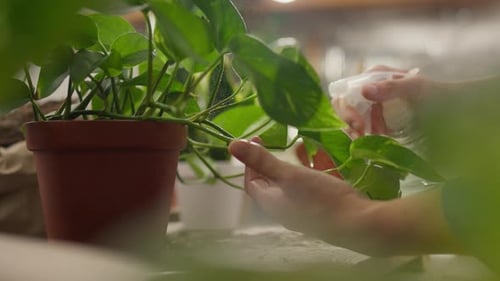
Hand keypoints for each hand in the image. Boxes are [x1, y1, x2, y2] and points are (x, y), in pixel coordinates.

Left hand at [229, 138, 462, 255]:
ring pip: (295, 181)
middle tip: (283, 140)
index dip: (250, 160)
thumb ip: (262, 159)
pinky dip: (315, 169)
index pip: (251, 180)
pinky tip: (324, 154)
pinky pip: (314, 185)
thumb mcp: (288, 174)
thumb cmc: (317, 198)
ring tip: (304, 144)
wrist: (357, 223)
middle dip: (277, 159)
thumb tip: (231, 145)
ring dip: (298, 162)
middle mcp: (284, 208)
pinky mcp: (322, 206)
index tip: (258, 138)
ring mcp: (304, 209)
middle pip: (273, 181)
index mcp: (271, 202)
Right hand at [332, 65, 432, 136]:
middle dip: (349, 121)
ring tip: (369, 139)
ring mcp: (373, 107)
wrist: (452, 109)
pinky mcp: (377, 121)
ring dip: (355, 131)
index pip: (347, 91)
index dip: (347, 109)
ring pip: (349, 119)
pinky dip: (361, 136)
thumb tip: (364, 91)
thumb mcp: (415, 89)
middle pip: (344, 105)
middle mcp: (370, 90)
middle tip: (361, 134)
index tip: (359, 125)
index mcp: (375, 77)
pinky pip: (360, 129)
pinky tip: (372, 140)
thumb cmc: (436, 94)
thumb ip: (391, 88)